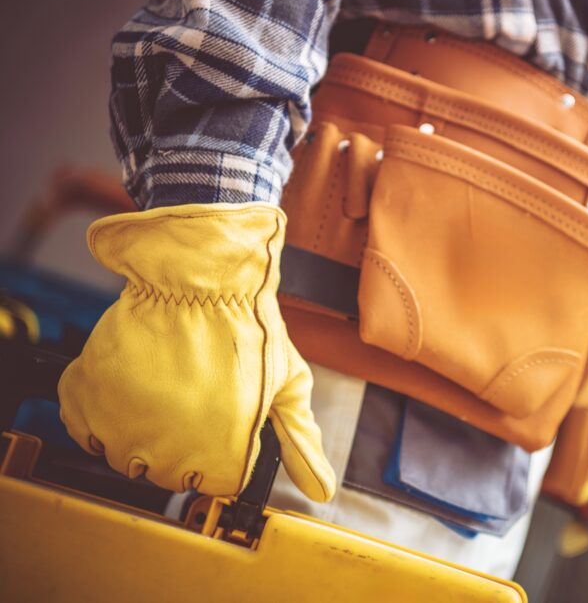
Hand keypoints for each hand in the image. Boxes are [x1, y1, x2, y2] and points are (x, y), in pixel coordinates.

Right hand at [58, 203, 334, 500]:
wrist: (200, 279)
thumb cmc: (250, 328)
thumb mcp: (289, 383)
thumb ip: (300, 442)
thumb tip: (321, 490)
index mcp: (217, 459)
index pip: (213, 485)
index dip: (220, 454)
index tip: (224, 424)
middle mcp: (164, 455)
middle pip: (166, 475)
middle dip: (182, 444)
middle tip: (194, 398)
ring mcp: (121, 428)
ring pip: (123, 456)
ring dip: (140, 432)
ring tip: (164, 390)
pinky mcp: (88, 397)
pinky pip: (84, 428)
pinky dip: (100, 415)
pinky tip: (127, 390)